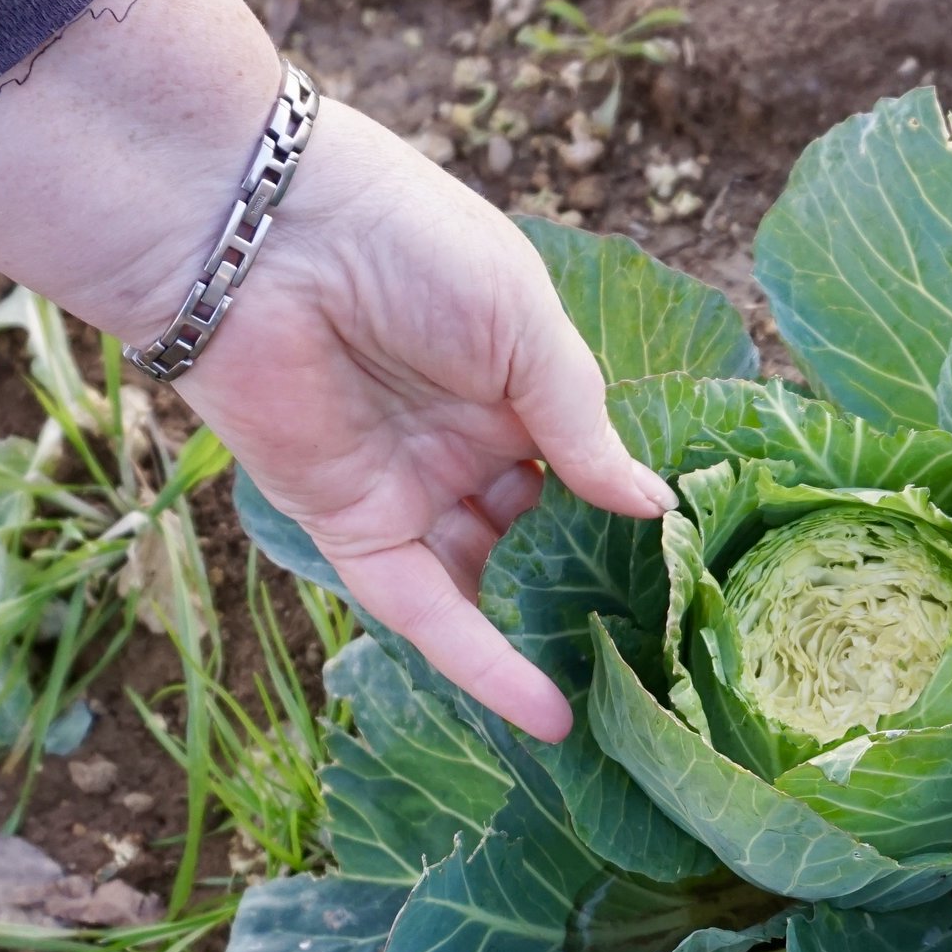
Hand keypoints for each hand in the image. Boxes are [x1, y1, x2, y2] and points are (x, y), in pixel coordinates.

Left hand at [0, 0, 663, 738]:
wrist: (262, 239)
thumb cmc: (406, 246)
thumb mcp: (526, 329)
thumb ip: (583, 427)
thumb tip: (652, 508)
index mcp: (510, 385)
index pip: (580, 469)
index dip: (625, 516)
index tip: (689, 568)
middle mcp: (462, 445)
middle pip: (537, 537)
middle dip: (591, 588)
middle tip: (664, 649)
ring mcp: (410, 492)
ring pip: (489, 587)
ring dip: (546, 639)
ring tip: (622, 699)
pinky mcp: (354, 531)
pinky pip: (427, 613)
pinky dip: (483, 665)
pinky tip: (546, 711)